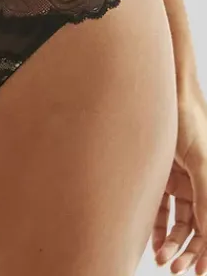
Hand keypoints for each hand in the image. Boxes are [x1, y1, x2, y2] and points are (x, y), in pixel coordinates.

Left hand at [153, 83, 206, 274]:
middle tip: (174, 268)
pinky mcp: (158, 174)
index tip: (201, 272)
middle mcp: (197, 183)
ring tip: (160, 259)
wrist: (162, 94)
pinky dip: (156, 226)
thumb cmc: (188, 122)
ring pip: (177, 220)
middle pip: (196, 226)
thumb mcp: (201, 162)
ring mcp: (177, 179)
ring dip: (171, 242)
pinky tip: (152, 242)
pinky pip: (159, 207)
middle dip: (188, 250)